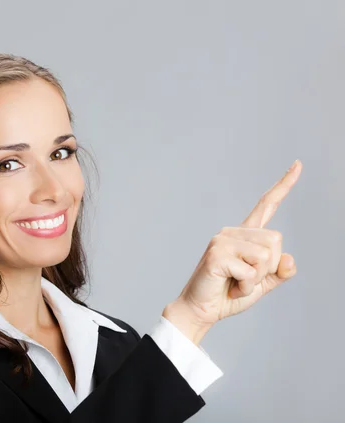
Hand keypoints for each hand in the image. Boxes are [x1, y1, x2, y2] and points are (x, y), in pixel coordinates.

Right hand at [163, 160, 301, 343]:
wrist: (202, 310)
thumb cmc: (228, 295)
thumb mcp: (261, 284)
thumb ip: (278, 272)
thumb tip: (289, 259)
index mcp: (244, 236)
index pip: (266, 205)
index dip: (283, 185)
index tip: (298, 164)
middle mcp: (232, 232)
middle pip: (275, 241)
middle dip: (268, 268)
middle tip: (245, 279)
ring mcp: (222, 241)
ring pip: (266, 256)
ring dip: (256, 278)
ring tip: (236, 283)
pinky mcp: (216, 254)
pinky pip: (251, 270)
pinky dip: (245, 286)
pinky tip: (230, 287)